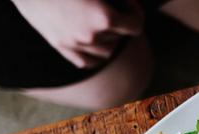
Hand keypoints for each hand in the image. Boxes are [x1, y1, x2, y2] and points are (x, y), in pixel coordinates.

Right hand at [12, 0, 144, 68]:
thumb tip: (130, 3)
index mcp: (103, 17)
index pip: (136, 26)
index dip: (135, 12)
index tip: (129, 4)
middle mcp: (92, 36)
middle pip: (120, 37)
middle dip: (120, 23)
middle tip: (113, 9)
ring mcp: (76, 45)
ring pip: (107, 52)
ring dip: (109, 40)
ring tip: (102, 25)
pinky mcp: (62, 48)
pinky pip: (88, 62)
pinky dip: (95, 55)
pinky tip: (94, 43)